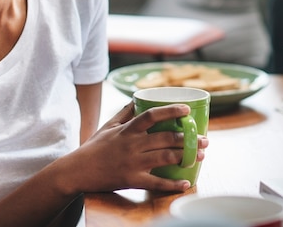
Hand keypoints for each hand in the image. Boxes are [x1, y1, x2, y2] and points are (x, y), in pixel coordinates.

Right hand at [67, 103, 208, 192]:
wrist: (78, 170)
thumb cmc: (93, 147)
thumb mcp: (108, 126)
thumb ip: (124, 113)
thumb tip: (136, 98)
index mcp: (128, 129)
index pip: (152, 115)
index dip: (170, 111)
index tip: (186, 110)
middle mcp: (132, 144)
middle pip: (166, 138)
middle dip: (188, 138)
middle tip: (204, 139)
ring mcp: (133, 163)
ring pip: (165, 158)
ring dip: (186, 156)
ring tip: (200, 155)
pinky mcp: (131, 180)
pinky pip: (156, 183)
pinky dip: (172, 184)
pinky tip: (186, 182)